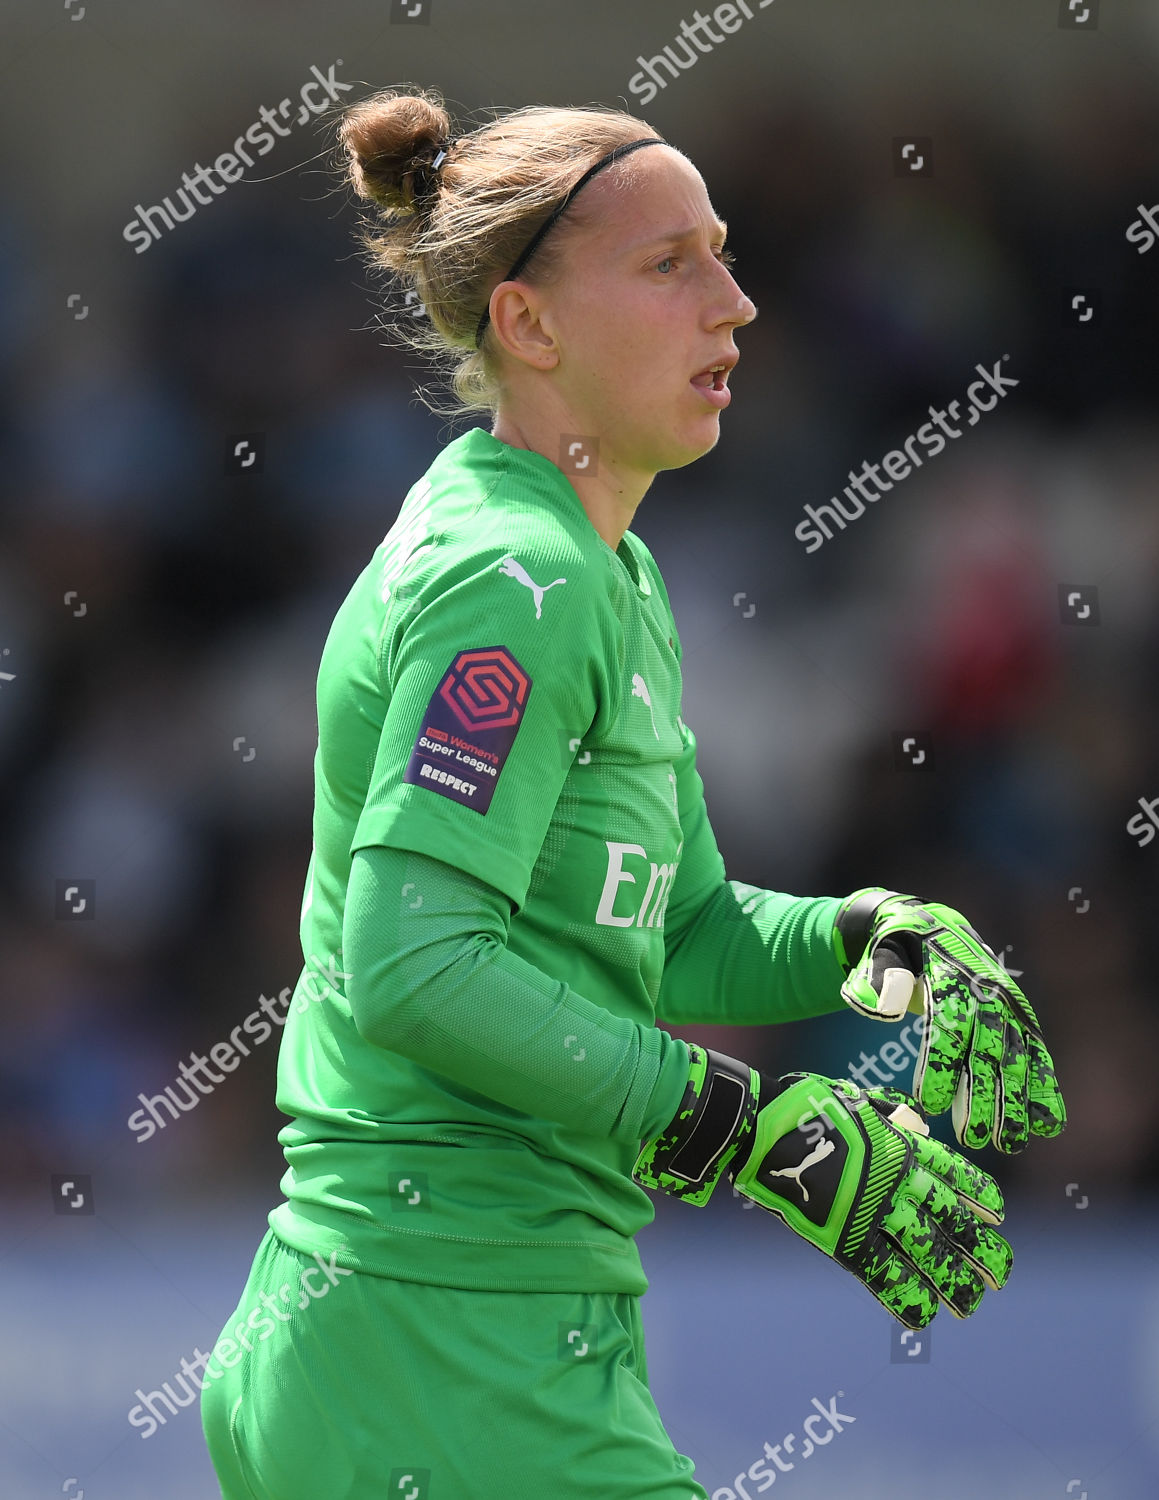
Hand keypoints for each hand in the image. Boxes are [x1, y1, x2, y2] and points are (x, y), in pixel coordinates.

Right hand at [633, 1046, 1011, 1328]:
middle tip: (1001, 1274)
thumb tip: (916, 1121)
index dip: (978, 1196)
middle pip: (951, 1220)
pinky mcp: (844, 1237)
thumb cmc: (802, 1105)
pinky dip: (903, 1297)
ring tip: (973, 1303)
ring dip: (954, 1281)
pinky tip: (922, 1317)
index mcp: (898, 1144)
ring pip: (927, 1252)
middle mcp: (895, 1180)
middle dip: (979, 1249)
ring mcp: (872, 1211)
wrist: (760, 1124)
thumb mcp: (854, 1098)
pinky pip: (882, 1274)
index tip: (998, 1215)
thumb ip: (888, 1112)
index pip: (952, 1174)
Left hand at [834, 887, 1066, 1152]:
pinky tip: (1049, 1124)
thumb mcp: (882, 951)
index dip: (938, 1065)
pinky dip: (1045, 1088)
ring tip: (1010, 1144)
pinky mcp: (1019, 1018)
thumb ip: (879, 978)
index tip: (928, 1104)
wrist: (934, 927)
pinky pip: (1035, 1055)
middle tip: (972, 1140)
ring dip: (1016, 1102)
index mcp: (950, 974)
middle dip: (982, 1097)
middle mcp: (986, 992)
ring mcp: (1008, 1006)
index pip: (947, 1025)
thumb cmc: (900, 946)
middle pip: (986, 1049)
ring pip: (1015, 1058)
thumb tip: (884, 1010)